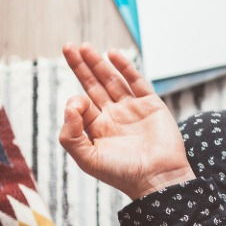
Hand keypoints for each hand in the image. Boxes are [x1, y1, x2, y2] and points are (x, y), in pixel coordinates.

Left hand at [58, 43, 195, 199]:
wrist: (158, 178)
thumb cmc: (123, 173)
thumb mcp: (87, 159)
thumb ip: (70, 134)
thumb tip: (71, 103)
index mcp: (98, 129)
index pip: (81, 105)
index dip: (75, 101)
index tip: (79, 105)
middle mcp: (114, 116)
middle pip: (93, 85)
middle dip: (81, 66)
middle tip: (68, 47)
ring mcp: (133, 109)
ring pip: (112, 80)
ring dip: (98, 63)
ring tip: (84, 47)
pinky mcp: (151, 105)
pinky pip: (136, 81)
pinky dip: (125, 67)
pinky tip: (112, 54)